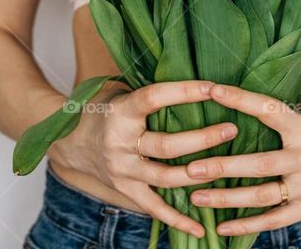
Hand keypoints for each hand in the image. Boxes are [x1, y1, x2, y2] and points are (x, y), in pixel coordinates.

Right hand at [50, 80, 237, 237]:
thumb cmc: (104, 110)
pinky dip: (178, 221)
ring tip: (227, 165)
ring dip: (199, 173)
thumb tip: (190, 74)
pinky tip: (202, 228)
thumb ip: (147, 86)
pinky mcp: (126, 191)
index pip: (154, 97)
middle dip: (202, 138)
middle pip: (166, 145)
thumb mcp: (118, 90)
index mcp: (121, 111)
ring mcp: (123, 171)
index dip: (184, 92)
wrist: (69, 143)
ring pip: (166, 176)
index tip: (212, 87)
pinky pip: (155, 209)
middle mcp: (120, 143)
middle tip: (232, 128)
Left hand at [185, 85, 300, 235]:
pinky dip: (246, 224)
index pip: (270, 110)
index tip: (213, 90)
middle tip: (190, 167)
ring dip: (226, 197)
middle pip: (259, 163)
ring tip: (195, 196)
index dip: (242, 99)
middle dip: (222, 166)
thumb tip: (234, 98)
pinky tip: (221, 226)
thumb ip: (278, 118)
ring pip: (261, 194)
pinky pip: (273, 220)